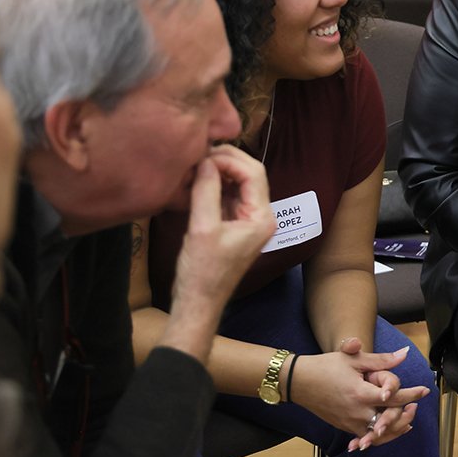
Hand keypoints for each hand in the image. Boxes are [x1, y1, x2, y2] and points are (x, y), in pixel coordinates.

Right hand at [170, 145, 274, 306]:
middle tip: (199, 154)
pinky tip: (197, 180)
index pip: (253, 173)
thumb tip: (205, 161)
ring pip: (238, 183)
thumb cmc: (202, 271)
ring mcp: (248, 220)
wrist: (198, 302)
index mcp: (261, 218)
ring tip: (196, 164)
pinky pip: (228, 196)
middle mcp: (261, 216)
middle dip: (226, 161)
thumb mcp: (202, 228)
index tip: (204, 155)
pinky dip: (214, 185)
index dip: (230, 159)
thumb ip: (206, 191)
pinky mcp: (234, 224)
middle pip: (249, 174)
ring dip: (219, 171)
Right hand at [288, 339, 430, 449]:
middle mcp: (357, 412)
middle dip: (406, 413)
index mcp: (361, 394)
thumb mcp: (354, 359)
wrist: (299, 382)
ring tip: (408, 419)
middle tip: (417, 403)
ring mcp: (350, 423)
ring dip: (396, 428)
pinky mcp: (344, 427)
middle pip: (390, 419)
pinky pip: (367, 436)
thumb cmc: (325, 367)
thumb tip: (404, 354)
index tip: (424, 390)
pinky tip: (388, 429)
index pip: (393, 397)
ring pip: (380, 434)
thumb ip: (382, 360)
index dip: (411, 394)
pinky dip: (380, 435)